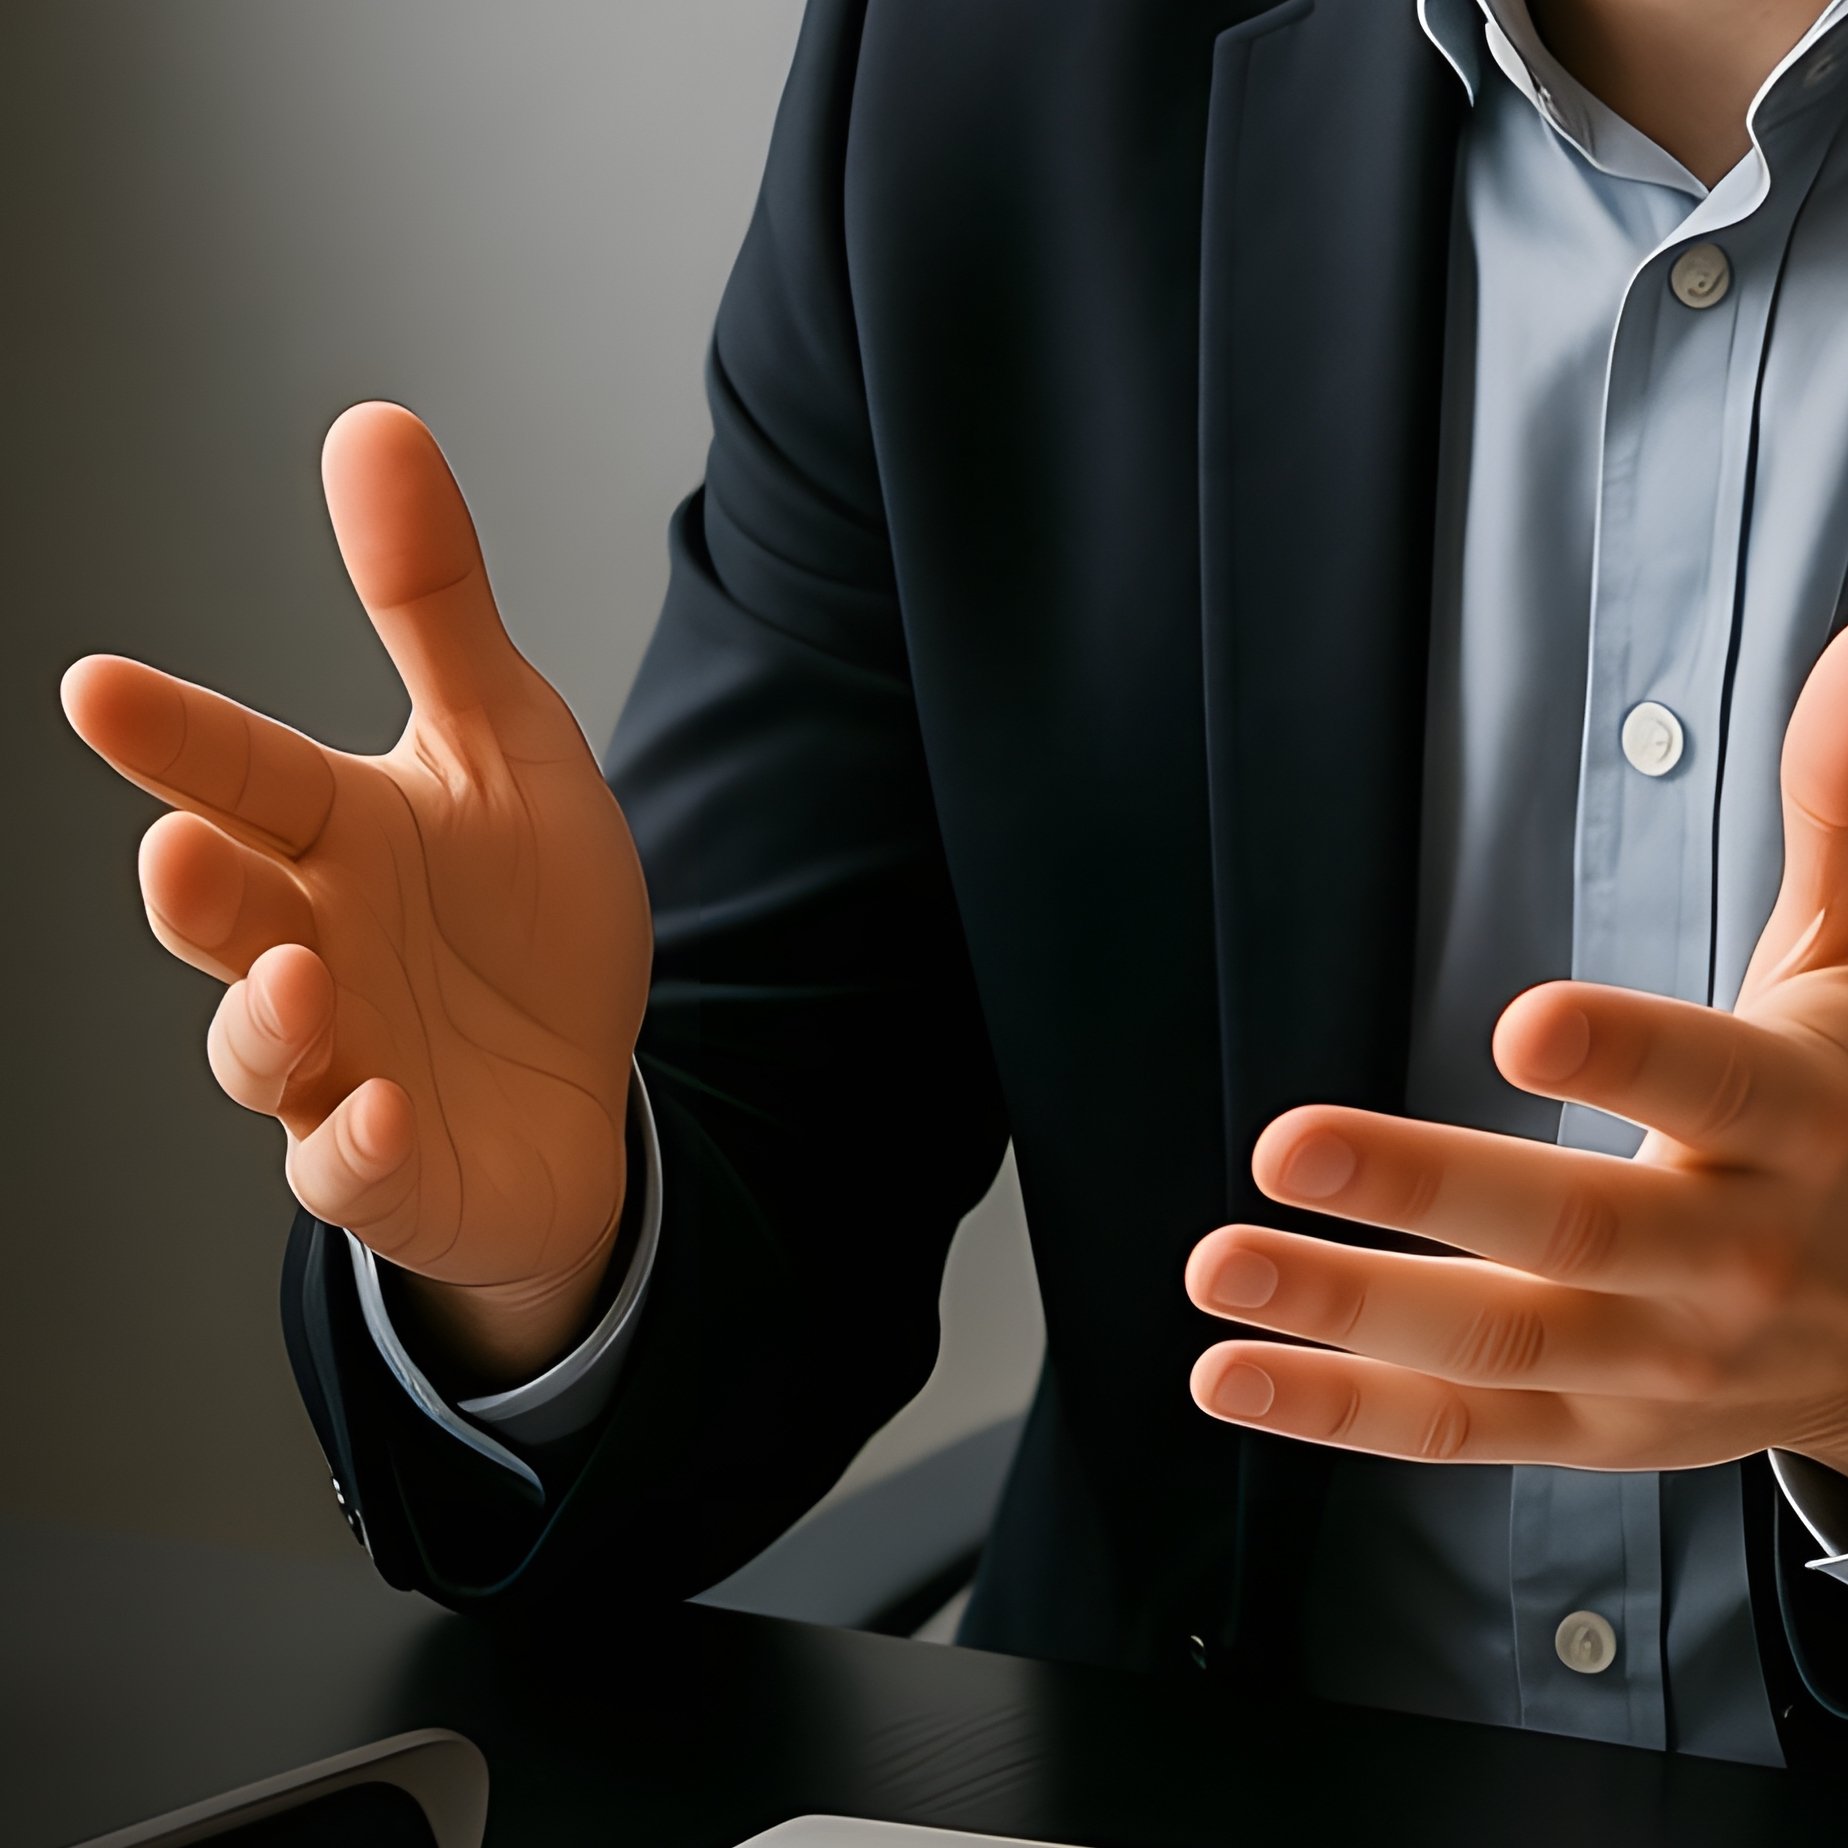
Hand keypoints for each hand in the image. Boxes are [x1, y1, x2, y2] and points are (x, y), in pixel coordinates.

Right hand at [62, 403, 652, 1381]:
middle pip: (226, 916)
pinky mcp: (391, 1166)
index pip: (243, 774)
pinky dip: (357, 1148)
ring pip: (261, 1050)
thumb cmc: (526, 915)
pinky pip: (352, 1170)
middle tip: (182, 848)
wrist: (580, 1076)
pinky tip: (386, 1112)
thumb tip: (374, 422)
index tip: (97, 689)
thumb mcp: (505, 746)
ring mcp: (342, 1063)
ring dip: (263, 1019)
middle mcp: (314, 946)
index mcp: (338, 837)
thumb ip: (433, 607)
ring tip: (298, 974)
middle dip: (198, 888)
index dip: (174, 738)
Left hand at [1184, 625, 1847, 1477]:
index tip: (1524, 1020)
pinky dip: (1337, 1411)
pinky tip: (1226, 1376)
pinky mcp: (1595, 1431)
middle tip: (1284, 1143)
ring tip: (1215, 1265)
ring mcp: (1656, 1366)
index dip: (1626, 1059)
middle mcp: (1728, 1261)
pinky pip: (1456, 1432)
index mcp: (1793, 1128)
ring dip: (1342, 1310)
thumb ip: (1834, 830)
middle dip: (1426, 1189)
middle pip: (1571, 1231)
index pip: (1712, 1088)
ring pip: (1492, 1346)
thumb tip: (1840, 662)